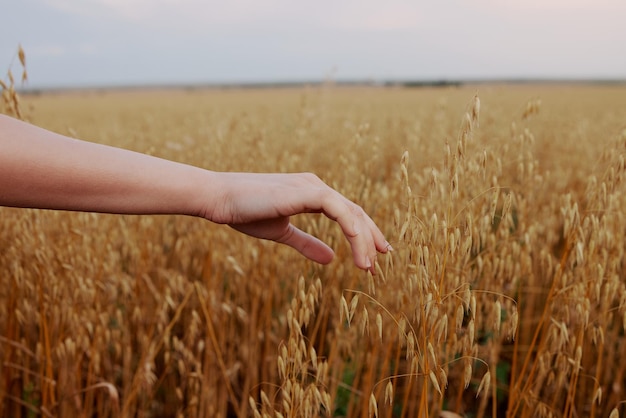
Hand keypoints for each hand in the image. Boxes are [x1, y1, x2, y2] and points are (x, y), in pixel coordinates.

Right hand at [204, 172, 390, 272]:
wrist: (220, 199)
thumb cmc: (246, 213)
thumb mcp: (283, 233)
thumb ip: (307, 244)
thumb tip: (332, 259)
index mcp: (312, 194)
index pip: (347, 213)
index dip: (363, 235)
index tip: (373, 258)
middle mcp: (316, 186)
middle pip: (355, 212)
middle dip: (371, 239)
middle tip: (378, 266)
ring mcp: (311, 186)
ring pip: (351, 212)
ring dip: (363, 240)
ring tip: (368, 267)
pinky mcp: (305, 191)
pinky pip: (338, 209)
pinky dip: (351, 227)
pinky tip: (358, 248)